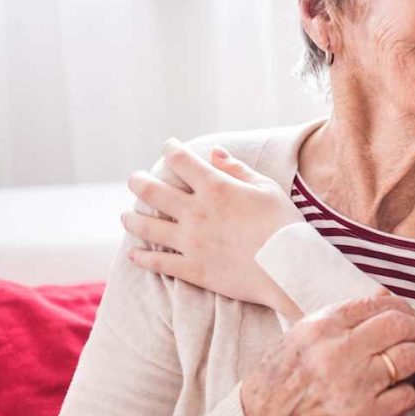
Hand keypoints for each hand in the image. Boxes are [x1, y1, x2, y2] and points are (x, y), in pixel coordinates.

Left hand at [122, 139, 303, 312]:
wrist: (289, 268)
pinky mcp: (193, 269)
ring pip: (147, 228)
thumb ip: (237, 169)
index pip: (182, 161)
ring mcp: (191, 242)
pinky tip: (134, 254)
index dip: (171, 149)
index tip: (168, 146)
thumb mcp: (266, 188)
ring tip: (125, 216)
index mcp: (216, 188)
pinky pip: (159, 263)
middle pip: (153, 192)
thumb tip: (214, 153)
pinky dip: (142, 258)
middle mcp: (196, 212)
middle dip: (138, 181)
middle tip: (134, 179)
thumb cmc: (284, 224)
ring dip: (131, 219)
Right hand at [243, 292, 414, 415]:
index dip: (401, 306)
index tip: (410, 313)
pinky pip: (406, 396)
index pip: (376, 304)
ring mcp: (356, 385)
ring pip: (409, 358)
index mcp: (323, 327)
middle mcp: (341, 351)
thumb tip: (383, 297)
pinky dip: (411, 391)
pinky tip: (407, 390)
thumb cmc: (276, 382)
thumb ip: (341, 317)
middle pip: (399, 325)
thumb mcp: (300, 337)